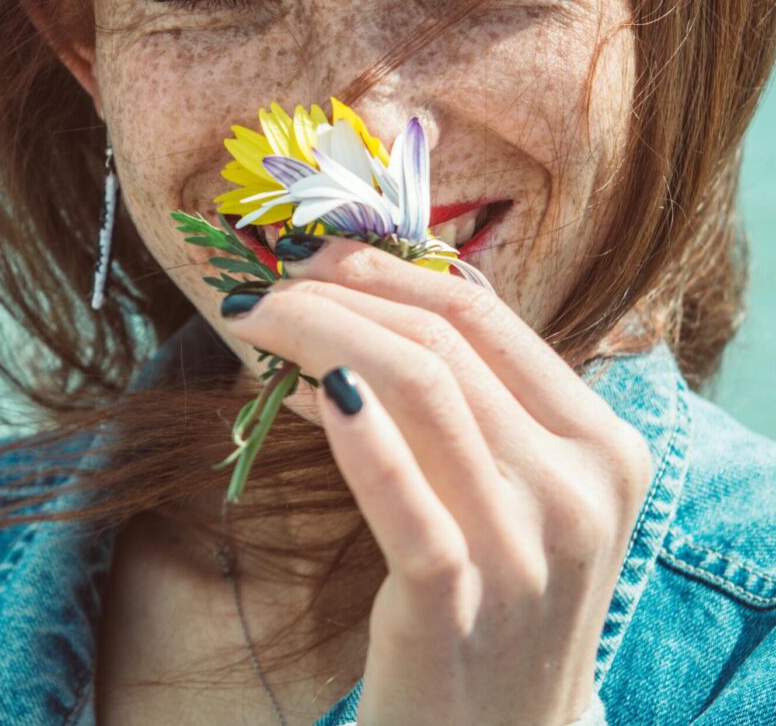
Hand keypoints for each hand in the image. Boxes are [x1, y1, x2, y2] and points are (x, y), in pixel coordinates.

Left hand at [220, 235, 653, 725]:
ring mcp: (527, 550)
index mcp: (602, 443)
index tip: (314, 252)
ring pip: (419, 390)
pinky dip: (348, 428)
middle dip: (336, 294)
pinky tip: (298, 390)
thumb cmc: (498, 598)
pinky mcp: (457, 605)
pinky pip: (399, 492)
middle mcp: (579, 489)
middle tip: (263, 285)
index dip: (390, 268)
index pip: (486, 317)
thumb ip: (466, 398)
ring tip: (255, 324)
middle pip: (442, 343)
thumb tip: (368, 304)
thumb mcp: (514, 490)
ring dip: (319, 336)